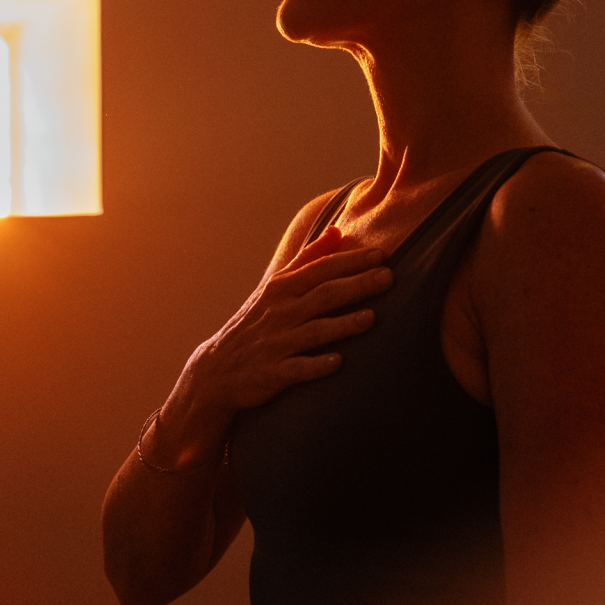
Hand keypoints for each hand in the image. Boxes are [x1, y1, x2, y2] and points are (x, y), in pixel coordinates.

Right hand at [149, 227, 390, 465]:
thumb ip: (308, 259)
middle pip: (323, 295)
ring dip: (342, 325)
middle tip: (388, 278)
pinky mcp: (272, 373)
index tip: (381, 254)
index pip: (321, 269)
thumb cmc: (256, 322)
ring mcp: (276, 343)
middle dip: (356, 285)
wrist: (216, 370)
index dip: (351, 261)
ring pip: (314, 331)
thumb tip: (337, 230)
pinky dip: (316, 365)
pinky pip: (296, 369)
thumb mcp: (276, 286)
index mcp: (282, 288)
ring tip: (371, 319)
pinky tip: (338, 362)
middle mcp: (280, 312)